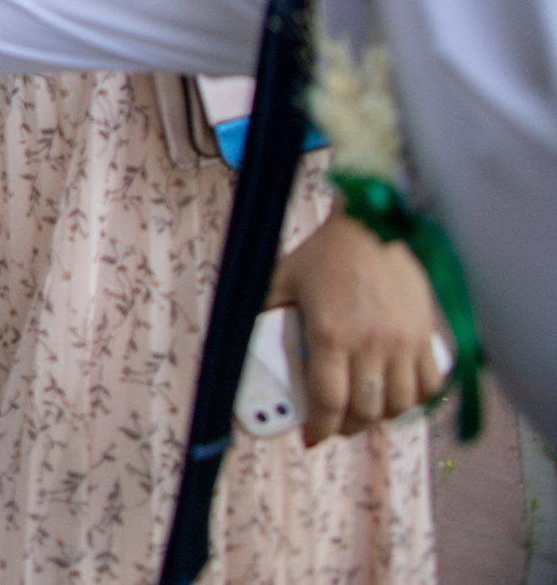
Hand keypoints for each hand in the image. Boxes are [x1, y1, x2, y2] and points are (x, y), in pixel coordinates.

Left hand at [267, 211, 443, 442]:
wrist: (373, 227)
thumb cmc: (324, 254)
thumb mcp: (281, 278)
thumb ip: (261, 309)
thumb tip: (235, 334)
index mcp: (330, 334)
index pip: (327, 401)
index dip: (318, 428)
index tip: (310, 439)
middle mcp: (371, 344)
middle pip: (364, 412)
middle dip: (346, 427)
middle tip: (334, 426)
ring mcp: (402, 342)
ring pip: (399, 405)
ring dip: (380, 417)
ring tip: (363, 412)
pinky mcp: (426, 336)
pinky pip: (430, 386)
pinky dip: (416, 401)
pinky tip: (398, 397)